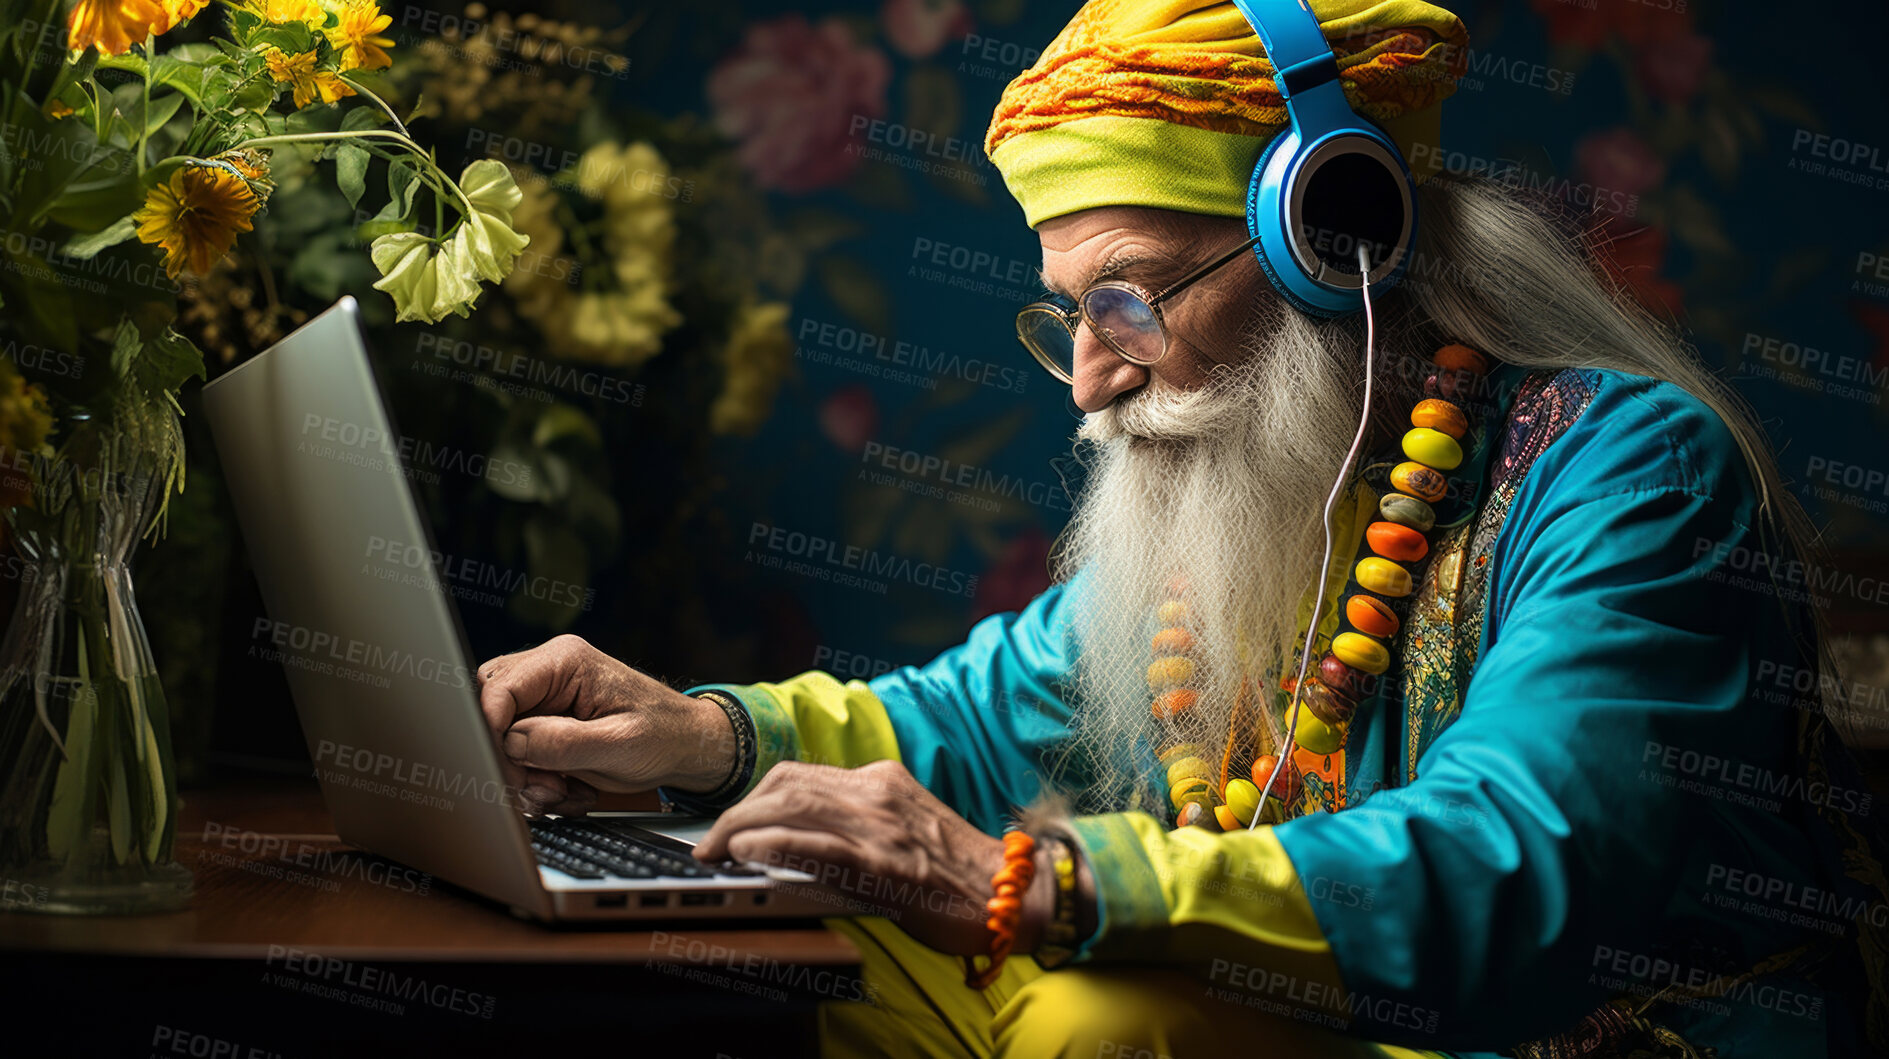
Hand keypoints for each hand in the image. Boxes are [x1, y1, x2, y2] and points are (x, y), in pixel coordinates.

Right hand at [475, 635, 735, 815]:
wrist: (685, 747)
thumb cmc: (664, 736)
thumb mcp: (619, 744)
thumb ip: (564, 742)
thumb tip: (512, 742)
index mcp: (565, 661)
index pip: (499, 688)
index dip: (493, 732)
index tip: (510, 770)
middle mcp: (550, 671)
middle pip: (492, 710)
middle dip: (509, 757)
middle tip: (543, 785)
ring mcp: (546, 696)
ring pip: (500, 735)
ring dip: (525, 773)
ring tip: (564, 789)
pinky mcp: (547, 721)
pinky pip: (517, 751)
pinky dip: (535, 778)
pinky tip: (567, 787)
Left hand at [692, 760, 1051, 956]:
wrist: (1013, 893)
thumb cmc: (959, 873)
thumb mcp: (903, 831)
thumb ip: (857, 825)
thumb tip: (798, 842)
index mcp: (882, 781)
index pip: (800, 774)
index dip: (755, 796)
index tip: (730, 820)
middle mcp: (878, 792)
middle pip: (787, 783)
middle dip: (737, 810)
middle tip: (708, 843)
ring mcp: (881, 825)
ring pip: (793, 804)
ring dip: (742, 825)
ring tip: (714, 849)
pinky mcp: (885, 862)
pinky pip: (818, 845)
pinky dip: (776, 844)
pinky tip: (747, 852)